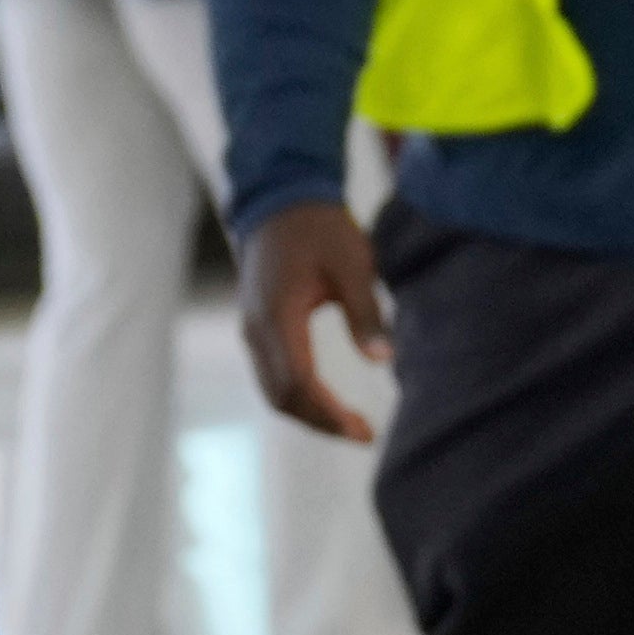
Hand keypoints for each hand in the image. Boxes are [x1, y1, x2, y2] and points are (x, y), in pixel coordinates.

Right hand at [240, 200, 392, 444]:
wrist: (280, 200)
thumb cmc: (321, 229)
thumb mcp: (353, 262)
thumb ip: (366, 311)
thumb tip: (382, 360)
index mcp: (278, 314)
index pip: (298, 383)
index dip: (329, 415)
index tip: (363, 432)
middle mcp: (256, 328)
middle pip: (281, 397)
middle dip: (321, 423)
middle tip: (363, 434)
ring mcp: (251, 330)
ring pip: (273, 392)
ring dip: (309, 414)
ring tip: (349, 425)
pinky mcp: (256, 329)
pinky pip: (271, 376)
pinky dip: (298, 397)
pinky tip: (327, 402)